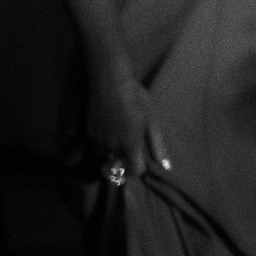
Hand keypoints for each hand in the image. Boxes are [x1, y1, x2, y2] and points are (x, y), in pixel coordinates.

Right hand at [85, 68, 170, 183]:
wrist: (110, 84)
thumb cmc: (137, 100)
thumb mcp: (152, 121)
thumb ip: (157, 145)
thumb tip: (166, 166)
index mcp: (131, 145)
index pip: (134, 172)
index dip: (139, 170)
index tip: (142, 162)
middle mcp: (112, 147)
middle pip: (120, 164)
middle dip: (126, 158)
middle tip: (132, 137)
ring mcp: (98, 142)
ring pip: (107, 156)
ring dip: (115, 151)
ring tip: (122, 129)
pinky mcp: (89, 135)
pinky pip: (98, 147)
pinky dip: (105, 143)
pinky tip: (112, 126)